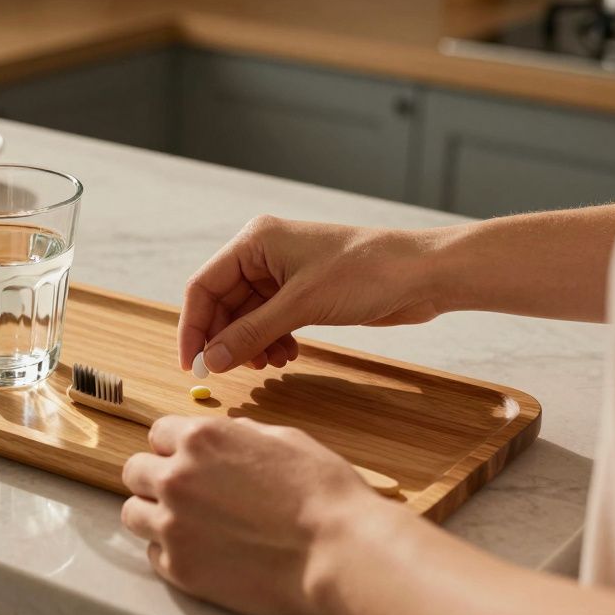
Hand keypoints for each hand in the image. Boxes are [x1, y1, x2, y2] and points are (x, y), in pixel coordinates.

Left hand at [120, 415, 383, 614]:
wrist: (337, 551)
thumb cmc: (322, 493)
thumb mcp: (282, 439)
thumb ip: (240, 435)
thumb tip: (229, 436)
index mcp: (199, 439)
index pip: (158, 433)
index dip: (175, 446)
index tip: (187, 458)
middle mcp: (176, 478)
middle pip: (135, 472)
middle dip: (156, 477)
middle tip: (183, 491)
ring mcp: (173, 526)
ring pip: (133, 513)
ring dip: (154, 514)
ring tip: (184, 523)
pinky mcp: (180, 568)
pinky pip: (153, 555)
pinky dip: (170, 552)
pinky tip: (200, 550)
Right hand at [179, 215, 442, 372]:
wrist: (422, 274)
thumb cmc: (365, 273)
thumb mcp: (302, 305)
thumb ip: (252, 332)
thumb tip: (212, 360)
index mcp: (255, 241)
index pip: (204, 286)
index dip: (193, 326)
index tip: (192, 365)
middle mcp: (264, 254)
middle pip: (223, 304)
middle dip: (226, 339)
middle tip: (229, 372)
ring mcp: (284, 274)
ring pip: (247, 316)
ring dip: (251, 344)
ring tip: (270, 363)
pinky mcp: (304, 293)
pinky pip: (271, 321)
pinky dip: (272, 341)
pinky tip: (287, 355)